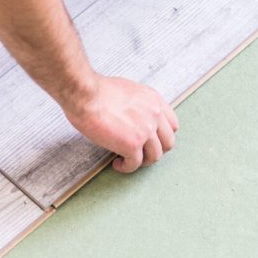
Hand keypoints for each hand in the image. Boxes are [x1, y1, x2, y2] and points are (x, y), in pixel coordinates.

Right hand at [64, 75, 179, 173]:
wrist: (86, 94)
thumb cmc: (97, 90)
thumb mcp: (128, 90)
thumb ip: (138, 104)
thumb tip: (133, 116)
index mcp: (154, 100)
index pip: (172, 124)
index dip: (162, 136)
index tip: (151, 140)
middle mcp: (154, 115)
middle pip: (168, 143)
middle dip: (155, 150)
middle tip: (141, 153)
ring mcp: (146, 131)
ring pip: (155, 156)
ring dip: (142, 161)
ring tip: (127, 160)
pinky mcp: (132, 144)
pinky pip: (135, 164)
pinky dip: (126, 167)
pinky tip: (117, 164)